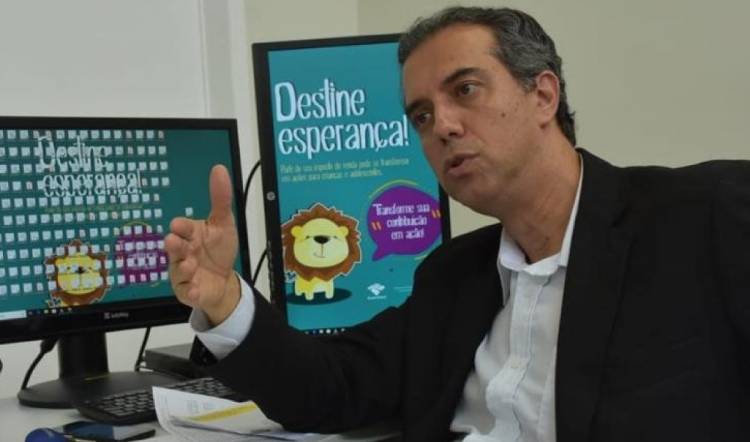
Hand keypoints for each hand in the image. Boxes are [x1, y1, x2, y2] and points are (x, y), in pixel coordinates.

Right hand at [165, 165, 240, 325]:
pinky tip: (195, 290)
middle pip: (175, 248)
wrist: (222, 280)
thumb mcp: (223, 223)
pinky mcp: (188, 291)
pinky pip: (186, 292)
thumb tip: (219, 169)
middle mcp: (183, 253)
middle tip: (173, 241)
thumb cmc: (218, 249)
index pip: (182, 228)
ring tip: (190, 265)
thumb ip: (220, 199)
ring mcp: (183, 273)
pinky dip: (190, 292)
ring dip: (183, 268)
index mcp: (190, 235)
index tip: (179, 225)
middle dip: (174, 245)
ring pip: (179, 270)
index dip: (181, 227)